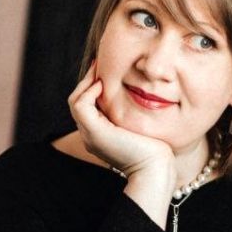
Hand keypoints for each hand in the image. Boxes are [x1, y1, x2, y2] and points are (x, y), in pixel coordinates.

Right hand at [69, 63, 175, 179]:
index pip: (87, 106)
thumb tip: (140, 91)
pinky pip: (80, 106)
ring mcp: (90, 135)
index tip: (104, 70)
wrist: (155, 167)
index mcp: (100, 135)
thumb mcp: (141, 126)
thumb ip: (133, 113)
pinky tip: (103, 85)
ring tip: (100, 72)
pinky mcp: (94, 132)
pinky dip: (89, 92)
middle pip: (77, 102)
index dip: (92, 87)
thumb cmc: (156, 149)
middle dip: (87, 81)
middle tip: (99, 64)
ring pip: (75, 102)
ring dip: (86, 83)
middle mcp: (90, 135)